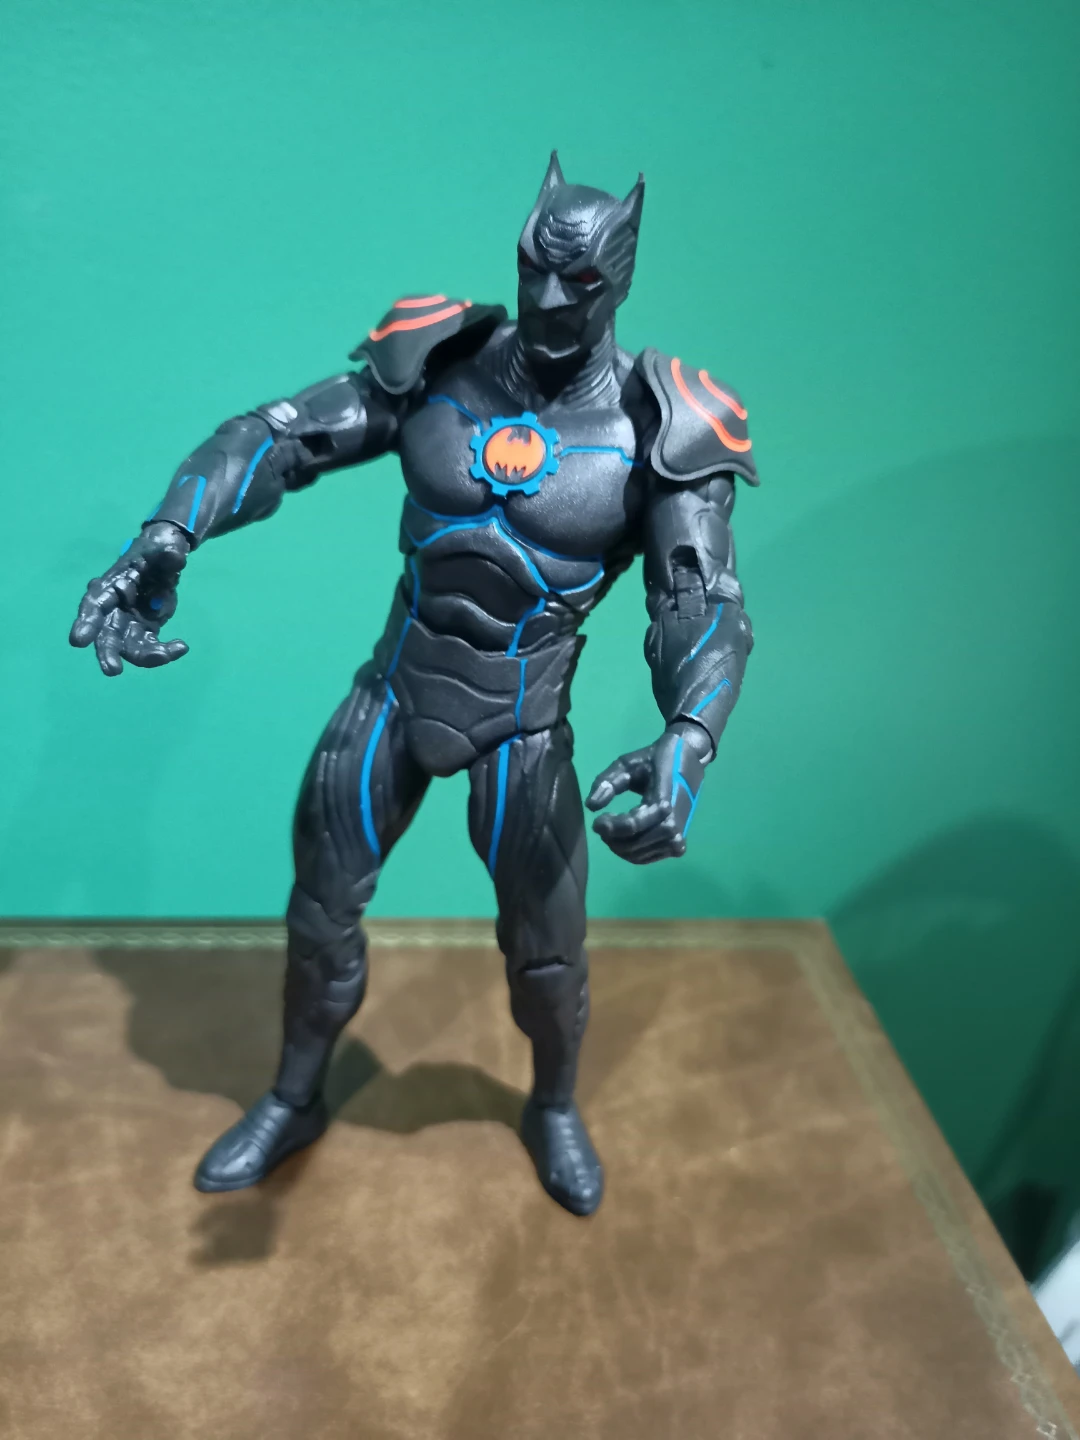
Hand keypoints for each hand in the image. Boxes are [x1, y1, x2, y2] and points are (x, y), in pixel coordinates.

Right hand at [70, 522, 190, 675]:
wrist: (166, 560)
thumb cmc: (155, 551)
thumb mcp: (162, 547)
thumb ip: (167, 555)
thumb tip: (175, 556)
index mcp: (109, 587)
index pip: (94, 606)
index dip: (86, 623)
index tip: (78, 641)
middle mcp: (114, 610)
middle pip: (106, 636)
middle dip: (107, 653)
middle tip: (112, 670)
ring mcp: (128, 624)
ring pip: (129, 648)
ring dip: (145, 657)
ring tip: (165, 655)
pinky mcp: (145, 632)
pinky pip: (151, 648)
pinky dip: (165, 651)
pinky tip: (182, 646)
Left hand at [586, 721, 712, 863]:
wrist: (686, 761)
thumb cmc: (654, 761)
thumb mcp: (627, 763)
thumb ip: (607, 782)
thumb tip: (591, 806)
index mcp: (664, 801)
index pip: (632, 825)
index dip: (610, 827)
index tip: (597, 821)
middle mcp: (674, 823)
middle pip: (635, 844)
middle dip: (613, 839)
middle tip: (602, 825)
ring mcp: (678, 836)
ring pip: (641, 855)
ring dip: (620, 847)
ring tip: (612, 830)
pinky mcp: (678, 844)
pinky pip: (650, 857)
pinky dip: (634, 853)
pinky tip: (625, 840)